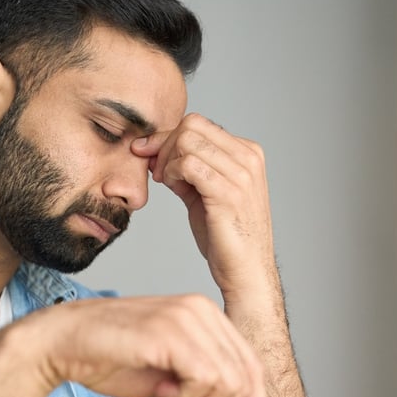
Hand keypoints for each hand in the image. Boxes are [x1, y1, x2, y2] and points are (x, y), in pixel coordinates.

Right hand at [23, 295, 265, 396]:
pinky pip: (206, 379)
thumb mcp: (168, 385)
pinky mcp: (171, 332)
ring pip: (229, 383)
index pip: (251, 365)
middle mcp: (202, 312)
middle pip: (244, 378)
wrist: (64, 344)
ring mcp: (187, 318)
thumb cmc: (110, 360)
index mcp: (206, 317)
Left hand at [132, 114, 276, 299]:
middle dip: (164, 145)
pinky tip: (172, 187)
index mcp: (248, 153)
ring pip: (188, 140)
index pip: (200, 124)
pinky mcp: (228, 193)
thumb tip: (156, 153)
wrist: (246, 272)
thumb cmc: (227, 238)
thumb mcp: (207, 195)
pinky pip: (188, 164)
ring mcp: (241, 174)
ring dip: (167, 160)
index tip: (147, 154)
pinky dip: (171, 172)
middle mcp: (248, 158)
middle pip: (192, 126)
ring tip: (166, 182)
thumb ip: (188, 171)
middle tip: (156, 172)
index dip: (167, 136)